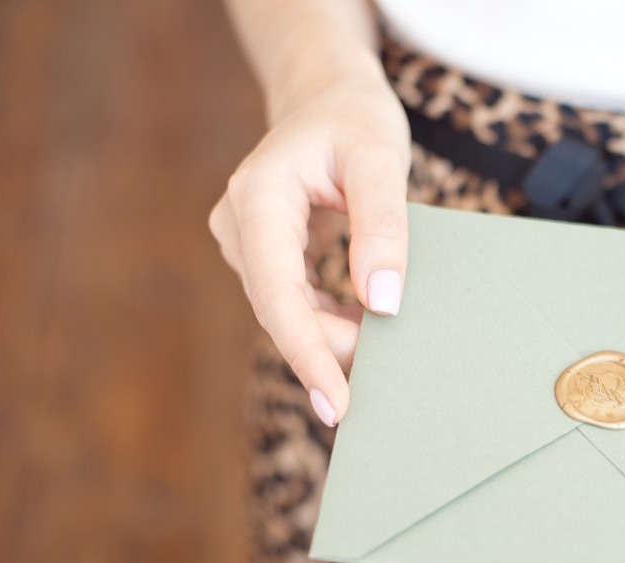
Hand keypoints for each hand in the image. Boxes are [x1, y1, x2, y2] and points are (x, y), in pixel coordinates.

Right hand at [209, 65, 410, 426]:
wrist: (328, 99)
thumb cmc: (355, 121)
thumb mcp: (381, 159)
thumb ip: (383, 227)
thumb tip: (383, 302)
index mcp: (259, 196)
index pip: (277, 293)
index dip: (306, 353)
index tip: (337, 402)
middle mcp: (240, 224)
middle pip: (282, 312)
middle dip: (328, 355)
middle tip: (382, 389)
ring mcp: (248, 243)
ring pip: (288, 314)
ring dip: (333, 342)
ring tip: (383, 360)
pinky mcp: (266, 257)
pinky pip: (296, 304)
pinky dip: (331, 325)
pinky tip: (368, 334)